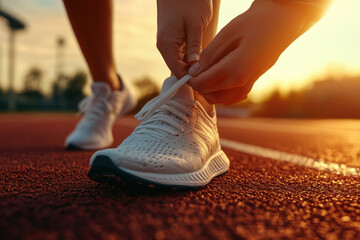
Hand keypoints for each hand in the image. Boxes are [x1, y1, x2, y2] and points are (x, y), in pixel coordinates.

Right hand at [156, 0, 212, 78]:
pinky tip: (204, 59)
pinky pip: (181, 55)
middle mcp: (164, 46)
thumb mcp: (195, 25)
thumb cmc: (189, 1)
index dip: (192, 79)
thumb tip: (194, 68)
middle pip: (179, 69)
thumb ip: (194, 47)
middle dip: (194, 75)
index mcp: (167, 45)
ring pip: (180, 63)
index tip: (207, 83)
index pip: (178, 71)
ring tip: (210, 70)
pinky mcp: (173, 39)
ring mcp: (168, 43)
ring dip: (193, 67)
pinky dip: (192, 59)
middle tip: (212, 79)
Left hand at [188, 0, 324, 104]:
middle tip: (193, 71)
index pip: (203, 84)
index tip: (186, 70)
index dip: (191, 79)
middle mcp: (242, 83)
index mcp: (235, 71)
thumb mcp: (227, 35)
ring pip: (220, 99)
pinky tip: (217, 79)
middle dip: (198, 85)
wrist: (280, 23)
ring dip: (208, 90)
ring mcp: (248, 85)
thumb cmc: (254, 24)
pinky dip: (220, 93)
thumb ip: (209, 56)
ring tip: (203, 73)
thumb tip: (194, 72)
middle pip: (209, 95)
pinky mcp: (252, 84)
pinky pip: (231, 97)